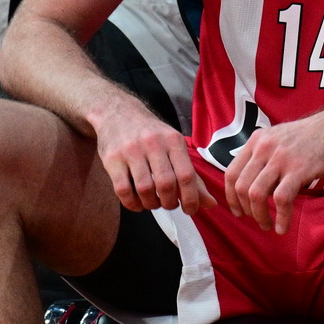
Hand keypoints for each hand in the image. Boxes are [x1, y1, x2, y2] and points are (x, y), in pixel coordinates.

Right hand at [93, 99, 215, 213]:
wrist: (118, 113)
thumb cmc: (152, 135)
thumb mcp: (175, 148)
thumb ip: (192, 177)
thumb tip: (211, 204)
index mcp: (173, 140)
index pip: (186, 175)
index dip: (190, 198)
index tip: (190, 209)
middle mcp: (153, 144)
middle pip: (166, 184)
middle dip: (170, 203)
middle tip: (169, 204)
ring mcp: (131, 151)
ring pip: (145, 189)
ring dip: (151, 204)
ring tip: (153, 203)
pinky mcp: (112, 160)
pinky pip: (123, 190)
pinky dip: (132, 203)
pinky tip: (137, 202)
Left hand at [224, 103, 323, 233]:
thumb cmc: (316, 136)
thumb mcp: (282, 137)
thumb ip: (265, 155)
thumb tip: (252, 183)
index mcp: (258, 140)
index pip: (231, 173)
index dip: (231, 197)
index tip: (239, 211)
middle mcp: (265, 147)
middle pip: (240, 186)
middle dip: (246, 210)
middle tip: (258, 220)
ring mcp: (281, 157)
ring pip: (256, 194)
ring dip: (259, 216)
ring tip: (268, 225)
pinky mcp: (300, 168)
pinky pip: (281, 199)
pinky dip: (280, 218)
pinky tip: (284, 227)